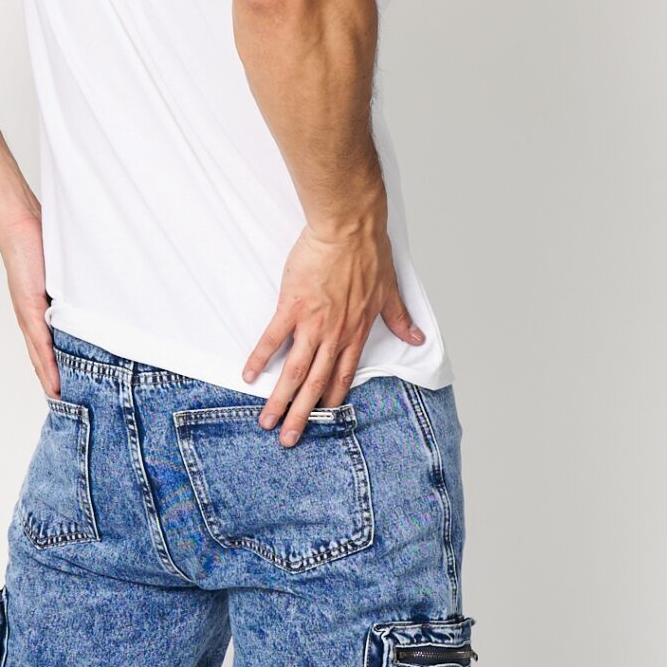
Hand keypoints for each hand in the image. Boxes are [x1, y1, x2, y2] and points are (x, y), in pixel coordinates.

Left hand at [0, 209, 59, 396]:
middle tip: (69, 407)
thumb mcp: (62, 275)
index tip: (69, 392)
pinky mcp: (29, 307)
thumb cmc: (39, 244)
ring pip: (39, 356)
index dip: (56, 371)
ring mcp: (29, 315)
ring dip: (49, 380)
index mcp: (39, 313)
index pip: (48, 349)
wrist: (17, 224)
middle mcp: (31, 319)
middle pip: (42, 360)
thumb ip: (73, 289)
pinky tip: (53, 381)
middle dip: (53, 383)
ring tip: (61, 402)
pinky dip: (46, 363)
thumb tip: (94, 298)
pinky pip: (39, 341)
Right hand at [243, 220, 423, 442]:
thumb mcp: (390, 290)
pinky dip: (260, 358)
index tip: (321, 421)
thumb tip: (418, 337)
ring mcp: (312, 323)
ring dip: (281, 398)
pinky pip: (273, 338)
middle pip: (316, 383)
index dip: (330, 401)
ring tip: (267, 420)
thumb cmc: (367, 252)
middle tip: (289, 439)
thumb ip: (400, 318)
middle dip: (302, 415)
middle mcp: (334, 335)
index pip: (342, 376)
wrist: (349, 227)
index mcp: (355, 332)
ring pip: (296, 370)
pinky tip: (249, 376)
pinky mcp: (291, 306)